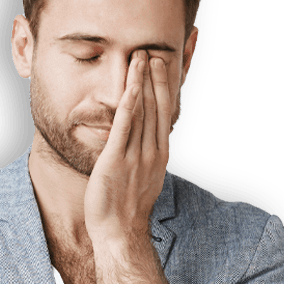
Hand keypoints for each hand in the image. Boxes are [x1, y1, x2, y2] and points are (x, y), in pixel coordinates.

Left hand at [83, 50, 170, 245]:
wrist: (120, 232)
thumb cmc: (126, 209)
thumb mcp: (142, 178)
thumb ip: (143, 157)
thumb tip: (143, 144)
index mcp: (159, 154)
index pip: (166, 113)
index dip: (166, 88)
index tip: (166, 65)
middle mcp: (152, 152)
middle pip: (158, 107)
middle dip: (157, 78)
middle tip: (155, 51)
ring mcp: (136, 156)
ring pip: (144, 112)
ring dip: (143, 82)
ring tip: (142, 57)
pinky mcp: (117, 160)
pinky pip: (125, 127)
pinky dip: (130, 103)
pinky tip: (131, 85)